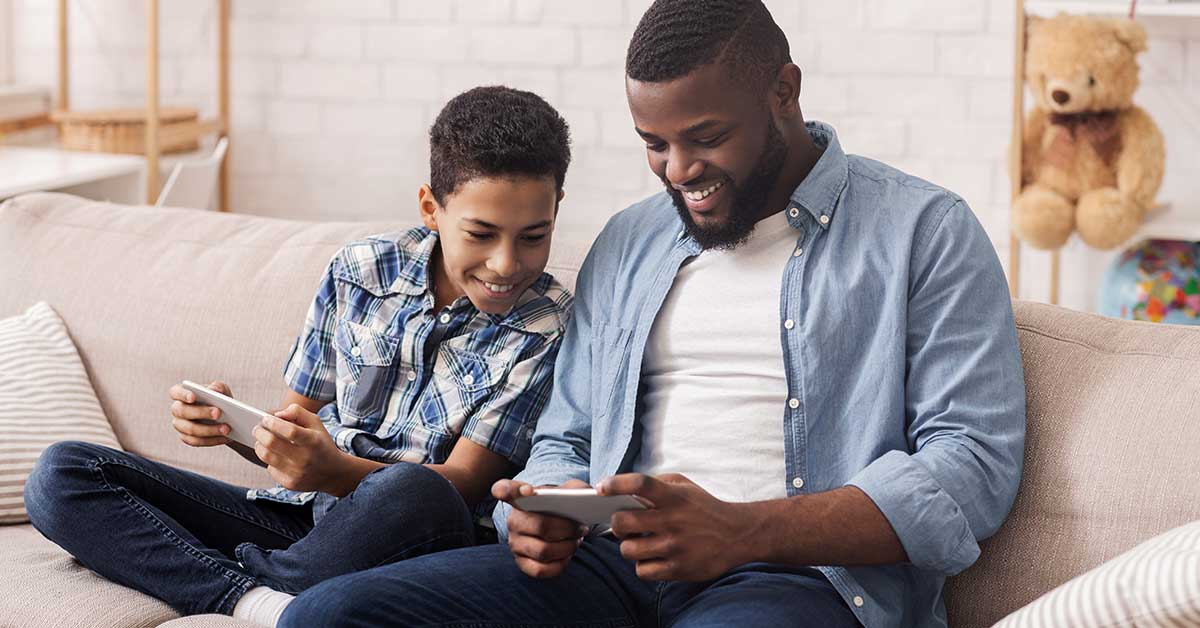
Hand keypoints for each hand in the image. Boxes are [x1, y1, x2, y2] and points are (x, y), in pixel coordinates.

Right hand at [168, 381, 231, 446]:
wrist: (226, 417)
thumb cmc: (219, 399)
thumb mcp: (221, 390)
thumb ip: (218, 387)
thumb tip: (214, 390)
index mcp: (181, 394)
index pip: (176, 392)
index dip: (183, 394)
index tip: (193, 397)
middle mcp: (177, 410)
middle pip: (183, 412)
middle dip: (201, 412)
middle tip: (219, 412)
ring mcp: (180, 425)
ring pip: (190, 429)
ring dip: (209, 430)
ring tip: (226, 428)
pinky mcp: (187, 438)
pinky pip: (197, 441)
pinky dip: (212, 440)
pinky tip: (225, 438)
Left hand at [253, 404, 350, 494]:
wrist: (334, 473)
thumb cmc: (321, 443)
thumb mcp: (316, 423)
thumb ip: (297, 412)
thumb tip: (277, 415)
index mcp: (313, 441)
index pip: (289, 430)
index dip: (273, 423)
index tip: (265, 419)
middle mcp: (305, 458)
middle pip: (272, 443)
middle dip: (259, 432)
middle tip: (257, 428)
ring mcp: (297, 473)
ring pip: (266, 456)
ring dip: (259, 445)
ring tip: (261, 440)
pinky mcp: (290, 483)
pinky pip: (270, 469)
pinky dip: (269, 460)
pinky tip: (276, 456)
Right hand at [493, 478, 590, 578]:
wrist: (559, 524)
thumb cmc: (563, 505)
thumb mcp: (571, 491)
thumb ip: (577, 489)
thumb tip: (590, 495)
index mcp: (520, 497)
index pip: (503, 489)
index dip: (509, 489)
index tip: (528, 490)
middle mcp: (513, 520)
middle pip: (541, 526)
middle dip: (567, 529)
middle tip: (581, 528)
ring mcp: (515, 543)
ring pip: (543, 551)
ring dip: (567, 548)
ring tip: (576, 541)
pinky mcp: (522, 563)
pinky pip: (540, 570)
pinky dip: (560, 564)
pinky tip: (567, 555)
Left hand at [599, 473, 749, 580]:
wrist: (737, 534)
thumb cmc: (704, 507)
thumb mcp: (685, 486)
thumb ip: (657, 483)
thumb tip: (624, 489)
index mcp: (674, 497)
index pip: (640, 484)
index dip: (616, 484)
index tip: (601, 487)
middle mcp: (673, 521)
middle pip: (623, 522)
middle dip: (617, 523)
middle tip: (624, 524)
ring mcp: (675, 547)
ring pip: (628, 550)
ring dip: (629, 546)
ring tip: (639, 542)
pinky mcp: (678, 569)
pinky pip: (642, 571)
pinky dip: (642, 565)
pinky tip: (651, 557)